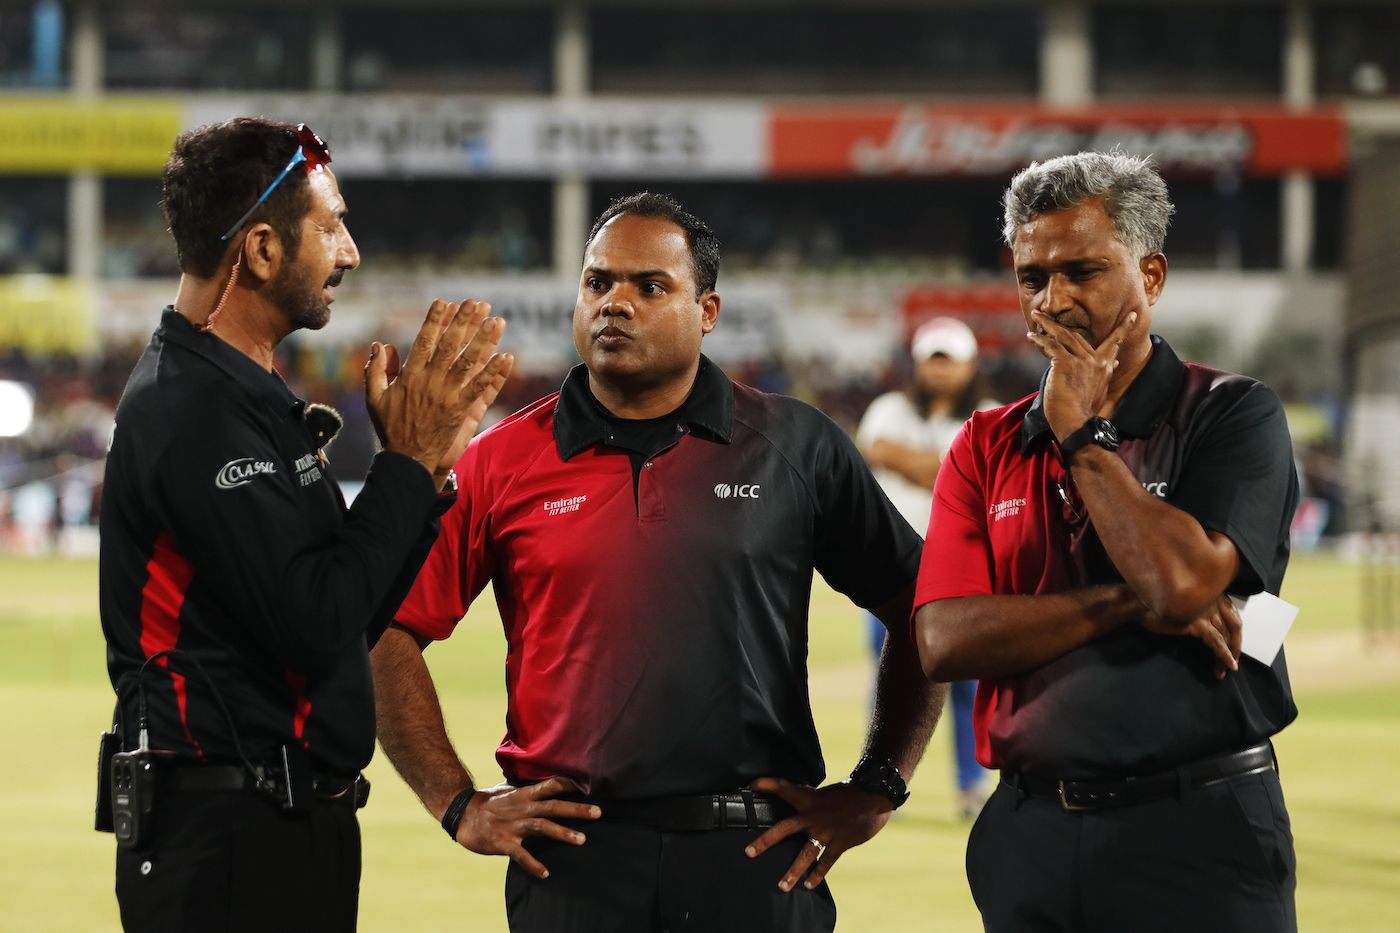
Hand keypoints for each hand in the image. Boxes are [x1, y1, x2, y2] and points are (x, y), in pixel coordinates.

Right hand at [364, 299, 514, 489]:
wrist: (408, 461)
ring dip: (485, 341)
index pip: (424, 341)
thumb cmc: (391, 429)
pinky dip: (495, 373)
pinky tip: (507, 357)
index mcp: (410, 376)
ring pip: (470, 363)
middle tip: (476, 302)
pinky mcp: (462, 411)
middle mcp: (430, 382)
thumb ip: (376, 370)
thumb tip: (381, 345)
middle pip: (451, 346)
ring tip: (498, 321)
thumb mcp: (375, 399)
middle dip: (464, 322)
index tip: (445, 302)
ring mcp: (448, 396)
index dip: (435, 321)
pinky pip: (481, 389)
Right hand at [453, 777, 601, 879]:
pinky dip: (533, 864)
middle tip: (598, 812)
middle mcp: (522, 807)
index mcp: (524, 794)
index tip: (588, 785)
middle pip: (553, 806)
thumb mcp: (508, 790)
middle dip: (576, 809)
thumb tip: (544, 783)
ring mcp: (513, 825)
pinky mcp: (503, 842)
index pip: (550, 785)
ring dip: (563, 833)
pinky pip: (521, 855)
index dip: (569, 784)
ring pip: (542, 827)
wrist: (462, 814)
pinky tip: (545, 873)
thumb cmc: (487, 802)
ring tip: (582, 840)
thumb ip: (527, 788)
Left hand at [744, 777, 892, 892]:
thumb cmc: (849, 792)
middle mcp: (813, 815)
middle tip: (749, 852)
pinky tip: (809, 885)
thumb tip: (796, 803)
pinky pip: (826, 862)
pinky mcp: (840, 842)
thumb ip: (809, 800)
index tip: (752, 785)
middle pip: (784, 828)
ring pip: (805, 854)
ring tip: (782, 886)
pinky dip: (818, 874)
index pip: (784, 788)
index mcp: (809, 799)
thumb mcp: (824, 793)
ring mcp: (826, 831)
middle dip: (766, 841)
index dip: (768, 785)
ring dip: (793, 871)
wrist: (874, 795)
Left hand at [1027, 311, 1135, 440]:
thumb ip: (1106, 375)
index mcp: (1106, 367)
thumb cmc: (1086, 413)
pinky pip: (1051, 346)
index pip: (1114, 343)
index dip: (1123, 328)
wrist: (1077, 423)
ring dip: (1048, 325)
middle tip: (1045, 316)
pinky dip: (1040, 340)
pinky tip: (1032, 337)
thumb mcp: (1102, 392)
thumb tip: (1116, 365)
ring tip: (1036, 317)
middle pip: (1078, 335)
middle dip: (1060, 324)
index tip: (1131, 315)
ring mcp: (1081, 361)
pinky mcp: (1065, 363)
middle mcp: (1096, 361)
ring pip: (1063, 335)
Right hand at [1141, 593, 1241, 678]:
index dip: (1234, 633)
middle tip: (1232, 662)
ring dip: (1229, 654)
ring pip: (1226, 635)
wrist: (1138, 605)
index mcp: (1210, 594)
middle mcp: (1212, 600)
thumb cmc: (1155, 606)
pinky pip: (1217, 641)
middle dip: (1235, 645)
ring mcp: (1206, 611)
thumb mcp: (1182, 608)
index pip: (1231, 615)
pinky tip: (1228, 665)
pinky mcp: (1198, 623)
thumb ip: (1196, 613)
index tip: (1232, 647)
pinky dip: (1224, 654)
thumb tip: (1206, 629)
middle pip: (1233, 625)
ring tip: (1227, 670)